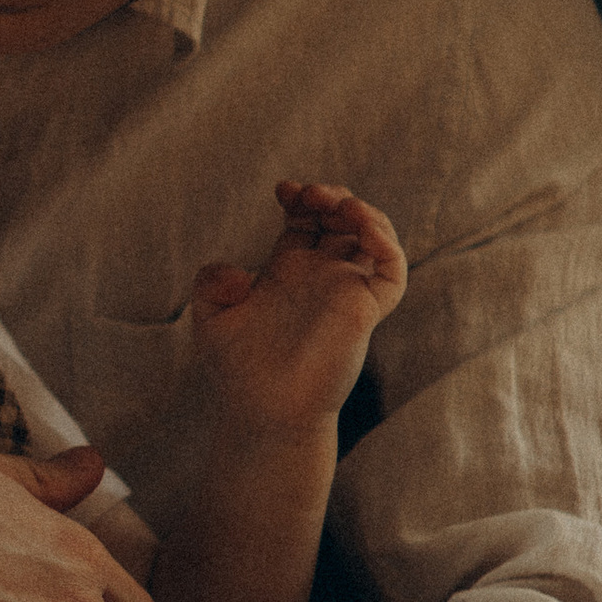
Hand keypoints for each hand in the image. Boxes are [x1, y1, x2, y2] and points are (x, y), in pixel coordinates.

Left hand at [192, 180, 406, 438]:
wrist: (264, 412)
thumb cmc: (238, 373)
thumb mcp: (210, 318)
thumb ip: (211, 285)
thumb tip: (231, 271)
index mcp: (287, 273)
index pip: (306, 221)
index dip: (301, 197)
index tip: (283, 189)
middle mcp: (320, 278)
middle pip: (340, 220)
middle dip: (330, 195)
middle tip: (308, 193)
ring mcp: (345, 292)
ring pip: (374, 237)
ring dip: (363, 211)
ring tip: (336, 204)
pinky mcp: (365, 310)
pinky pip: (391, 270)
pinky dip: (385, 241)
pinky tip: (362, 227)